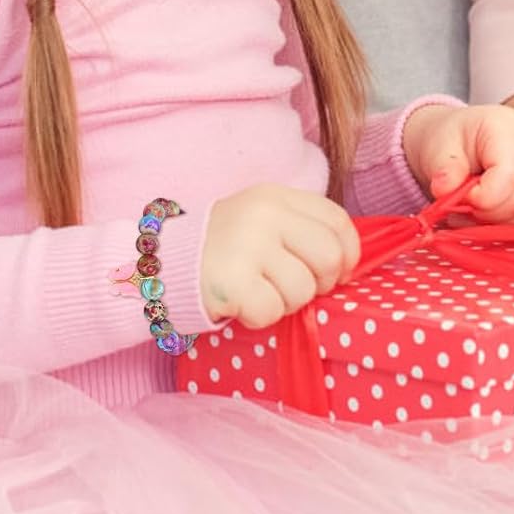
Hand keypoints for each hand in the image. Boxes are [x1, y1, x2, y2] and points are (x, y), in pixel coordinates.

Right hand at [200, 184, 360, 329]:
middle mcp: (265, 215)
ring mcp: (248, 246)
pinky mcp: (232, 281)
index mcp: (278, 196)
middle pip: (329, 257)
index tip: (339, 273)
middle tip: (298, 288)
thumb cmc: (226, 247)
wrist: (164, 262)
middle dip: (323, 283)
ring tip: (262, 293)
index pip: (337, 221)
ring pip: (302, 290)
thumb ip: (302, 230)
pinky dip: (261, 318)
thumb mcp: (264, 221)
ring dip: (287, 304)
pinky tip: (243, 305)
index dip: (348, 254)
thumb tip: (347, 264)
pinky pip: (272, 312)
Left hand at [402, 102, 513, 226]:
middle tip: (464, 208)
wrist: (462, 140)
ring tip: (477, 210)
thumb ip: (443, 169)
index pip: (510, 174)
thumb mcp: (437, 148)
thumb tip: (445, 189)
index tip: (461, 198)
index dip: (483, 198)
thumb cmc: (450, 142)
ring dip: (502, 224)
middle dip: (489, 214)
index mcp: (509, 125)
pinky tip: (493, 213)